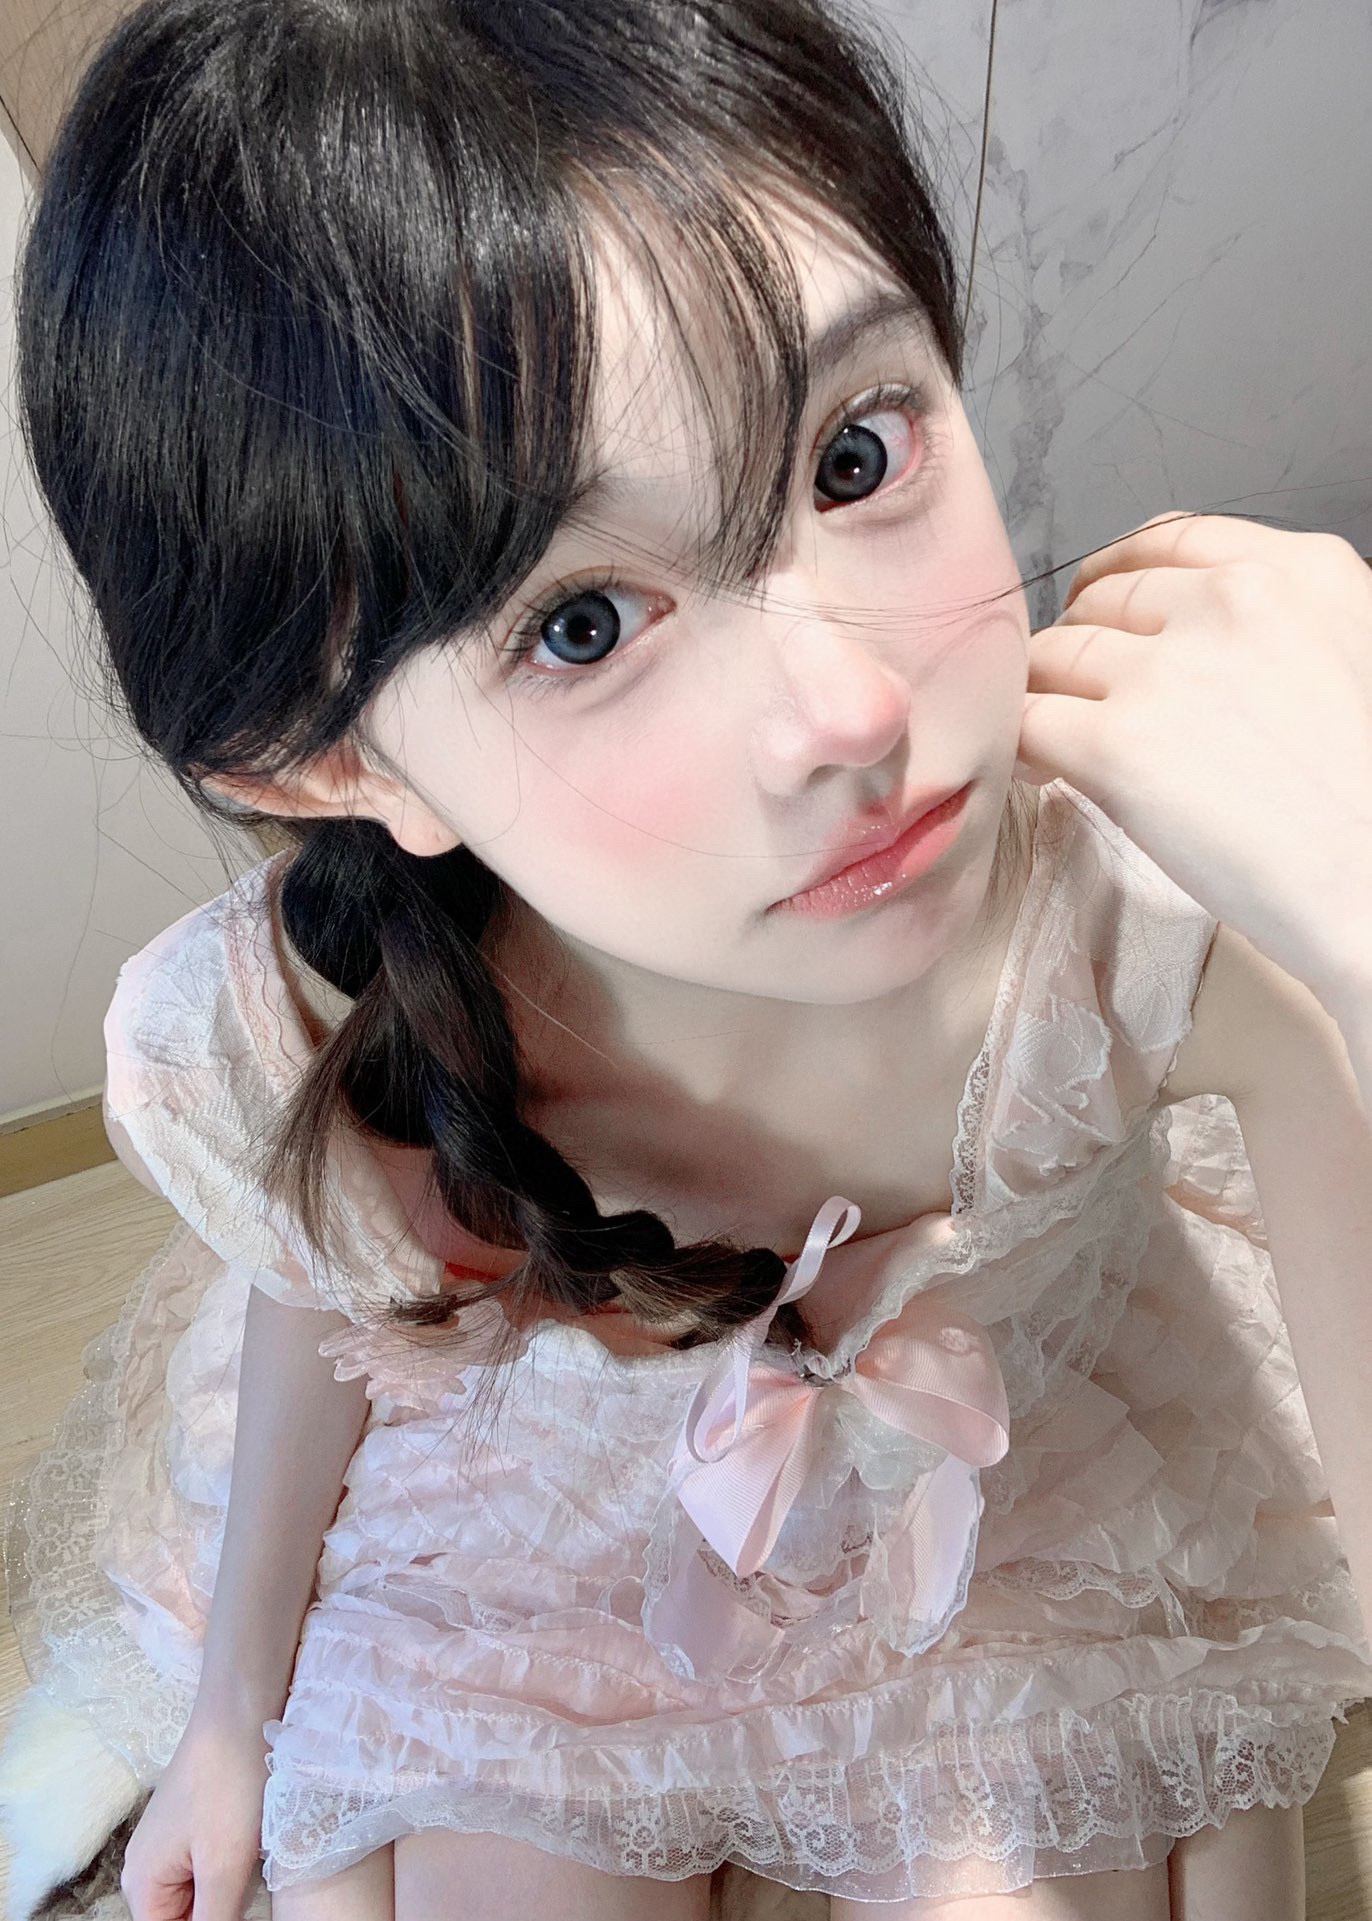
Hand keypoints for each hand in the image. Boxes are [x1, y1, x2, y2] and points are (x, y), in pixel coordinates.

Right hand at [119, 1710, 268, 1920]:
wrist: (243, 1708)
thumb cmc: (230, 1783)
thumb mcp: (224, 1867)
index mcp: (142, 1884)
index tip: (237, 1901)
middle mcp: (148, 1865)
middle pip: (187, 1917)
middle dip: (223, 1909)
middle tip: (248, 1877)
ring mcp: (173, 1841)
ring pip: (205, 1892)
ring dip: (233, 1887)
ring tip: (255, 1858)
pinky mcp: (199, 1821)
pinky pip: (214, 1863)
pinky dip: (237, 1862)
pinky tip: (258, 1842)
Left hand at [1015, 511, 1371, 1006]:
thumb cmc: (1365, 796)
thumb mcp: (1350, 650)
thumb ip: (1272, 615)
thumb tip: (1180, 620)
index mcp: (1297, 570)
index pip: (1164, 540)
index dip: (1117, 581)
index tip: (1103, 615)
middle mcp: (1229, 601)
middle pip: (1101, 599)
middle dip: (1083, 647)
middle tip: (1084, 696)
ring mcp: (1167, 671)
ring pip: (1052, 656)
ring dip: (1046, 696)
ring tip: (1061, 739)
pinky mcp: (1117, 745)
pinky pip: (1026, 720)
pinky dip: (1020, 744)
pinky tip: (1041, 768)